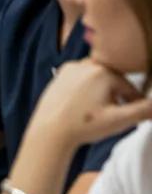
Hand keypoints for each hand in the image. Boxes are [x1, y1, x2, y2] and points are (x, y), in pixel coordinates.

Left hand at [29, 59, 151, 148]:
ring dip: (105, 91)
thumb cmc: (85, 126)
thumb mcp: (120, 120)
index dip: (135, 104)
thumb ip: (143, 111)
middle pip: (114, 81)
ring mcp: (71, 68)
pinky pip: (82, 78)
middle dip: (119, 96)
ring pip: (98, 78)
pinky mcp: (61, 74)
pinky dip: (89, 89)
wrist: (50, 130)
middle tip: (118, 114)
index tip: (135, 116)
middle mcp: (86, 64)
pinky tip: (86, 105)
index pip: (130, 88)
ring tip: (102, 111)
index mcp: (103, 72)